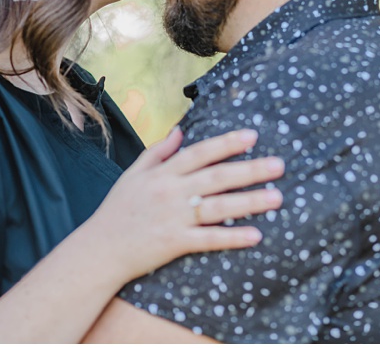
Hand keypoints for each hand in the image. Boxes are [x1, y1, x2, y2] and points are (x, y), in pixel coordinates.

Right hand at [83, 127, 283, 282]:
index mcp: (161, 173)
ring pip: (217, 206)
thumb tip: (180, 130)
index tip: (252, 136)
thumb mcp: (133, 174)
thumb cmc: (117, 210)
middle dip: (249, 170)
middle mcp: (170, 192)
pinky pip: (208, 239)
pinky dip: (232, 237)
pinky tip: (255, 235)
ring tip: (277, 197)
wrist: (100, 249)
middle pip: (215, 177)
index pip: (199, 153)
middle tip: (279, 165)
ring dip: (249, 202)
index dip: (226, 143)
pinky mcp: (174, 243)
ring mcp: (173, 218)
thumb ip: (157, 152)